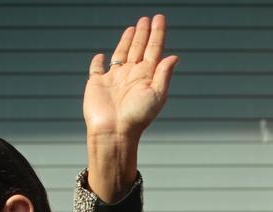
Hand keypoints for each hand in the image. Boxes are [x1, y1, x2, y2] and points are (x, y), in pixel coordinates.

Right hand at [84, 15, 177, 139]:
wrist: (114, 131)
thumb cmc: (137, 116)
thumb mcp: (157, 94)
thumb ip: (164, 74)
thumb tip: (175, 57)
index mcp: (147, 76)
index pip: (154, 49)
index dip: (157, 34)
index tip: (159, 18)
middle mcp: (131, 75)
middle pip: (139, 48)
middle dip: (143, 33)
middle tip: (146, 19)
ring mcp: (114, 79)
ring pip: (121, 54)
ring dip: (126, 41)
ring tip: (132, 29)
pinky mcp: (97, 84)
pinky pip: (97, 69)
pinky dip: (98, 62)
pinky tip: (101, 56)